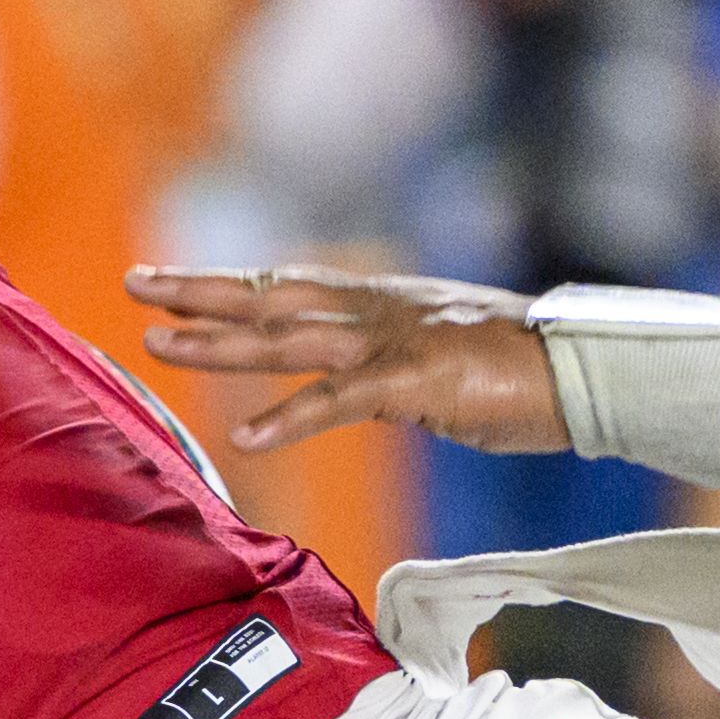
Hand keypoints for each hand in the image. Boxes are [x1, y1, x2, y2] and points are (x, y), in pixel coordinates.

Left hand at [127, 265, 558, 459]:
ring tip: (160, 344)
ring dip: (221, 343)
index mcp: (380, 303)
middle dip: (200, 291)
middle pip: (271, 298)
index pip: (287, 288)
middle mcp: (375, 311)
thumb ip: (388, 372)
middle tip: (134, 283)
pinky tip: (243, 437)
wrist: (584, 371)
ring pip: (289, 339)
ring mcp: (392, 343)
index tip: (170, 281)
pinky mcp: (415, 382)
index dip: (226, 285)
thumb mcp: (440, 364)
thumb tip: (358, 390)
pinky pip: (338, 402)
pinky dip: (289, 418)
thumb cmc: (522, 371)